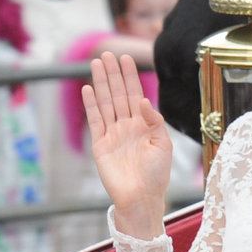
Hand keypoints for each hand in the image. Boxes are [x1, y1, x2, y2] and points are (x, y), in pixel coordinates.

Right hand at [82, 53, 171, 235]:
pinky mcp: (100, 145)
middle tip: (107, 53)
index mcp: (144, 125)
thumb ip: (155, 122)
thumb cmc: (156, 175)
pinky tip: (88, 88)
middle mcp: (127, 126)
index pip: (136, 95)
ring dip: (101, 83)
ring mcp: (113, 134)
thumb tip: (144, 100)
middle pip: (118, 94)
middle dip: (114, 74)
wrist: (141, 198)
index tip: (127, 58)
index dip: (131, 77)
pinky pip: (95, 120)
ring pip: (106, 103)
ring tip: (96, 63)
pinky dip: (91, 104)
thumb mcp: (163, 146)